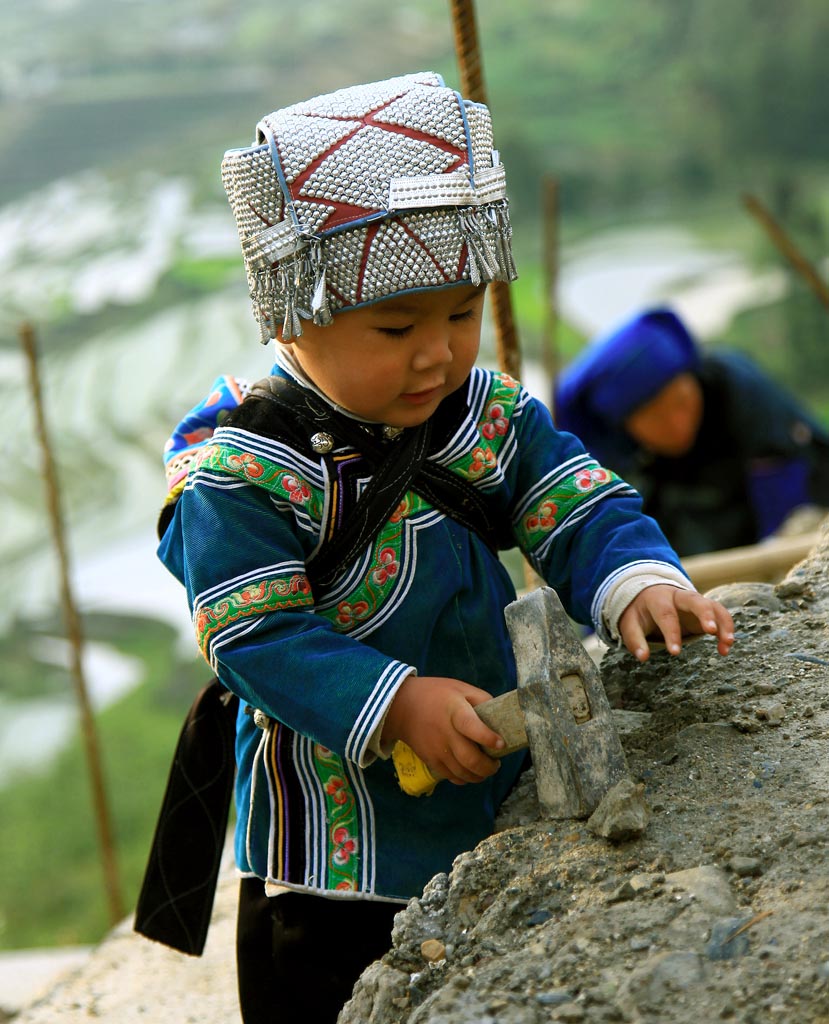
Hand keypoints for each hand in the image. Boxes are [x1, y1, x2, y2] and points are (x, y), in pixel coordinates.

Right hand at [381, 676, 504, 785]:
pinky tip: (471, 771)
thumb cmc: (436, 694)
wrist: (401, 706)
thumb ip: (482, 700)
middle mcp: (445, 733)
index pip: (472, 727)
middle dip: (489, 767)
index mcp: (455, 710)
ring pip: (462, 772)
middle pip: (469, 758)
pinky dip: (465, 778)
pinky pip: (451, 776)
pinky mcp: (430, 760)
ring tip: (486, 769)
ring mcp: (436, 749)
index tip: (501, 743)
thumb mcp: (460, 688)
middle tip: (496, 764)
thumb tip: (500, 718)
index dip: (488, 738)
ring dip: (479, 775)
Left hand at [618, 584, 734, 661]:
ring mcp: (695, 601)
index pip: (666, 614)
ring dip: (722, 623)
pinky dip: (726, 629)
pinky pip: (720, 615)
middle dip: (705, 614)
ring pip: (713, 606)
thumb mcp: (630, 623)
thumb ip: (635, 640)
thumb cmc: (639, 612)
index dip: (671, 633)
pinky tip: (725, 648)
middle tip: (711, 630)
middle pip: (696, 600)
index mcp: (658, 598)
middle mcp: (679, 596)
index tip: (675, 653)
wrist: (647, 594)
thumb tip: (643, 657)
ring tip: (727, 643)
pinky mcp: (705, 609)